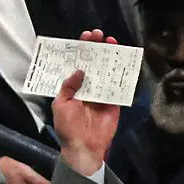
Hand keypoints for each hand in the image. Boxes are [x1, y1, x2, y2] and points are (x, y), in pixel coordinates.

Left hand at [51, 29, 119, 175]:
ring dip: (109, 56)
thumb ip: (69, 86)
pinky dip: (121, 74)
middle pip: (93, 63)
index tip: (85, 37)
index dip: (81, 49)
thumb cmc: (68, 128)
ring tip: (111, 42)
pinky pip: (118, 85)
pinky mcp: (114, 101)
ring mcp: (101, 93)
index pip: (77, 63)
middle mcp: (87, 87)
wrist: (84, 147)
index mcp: (73, 87)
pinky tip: (122, 61)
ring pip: (106, 70)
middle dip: (96, 48)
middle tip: (99, 35)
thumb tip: (79, 70)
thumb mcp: (61, 104)